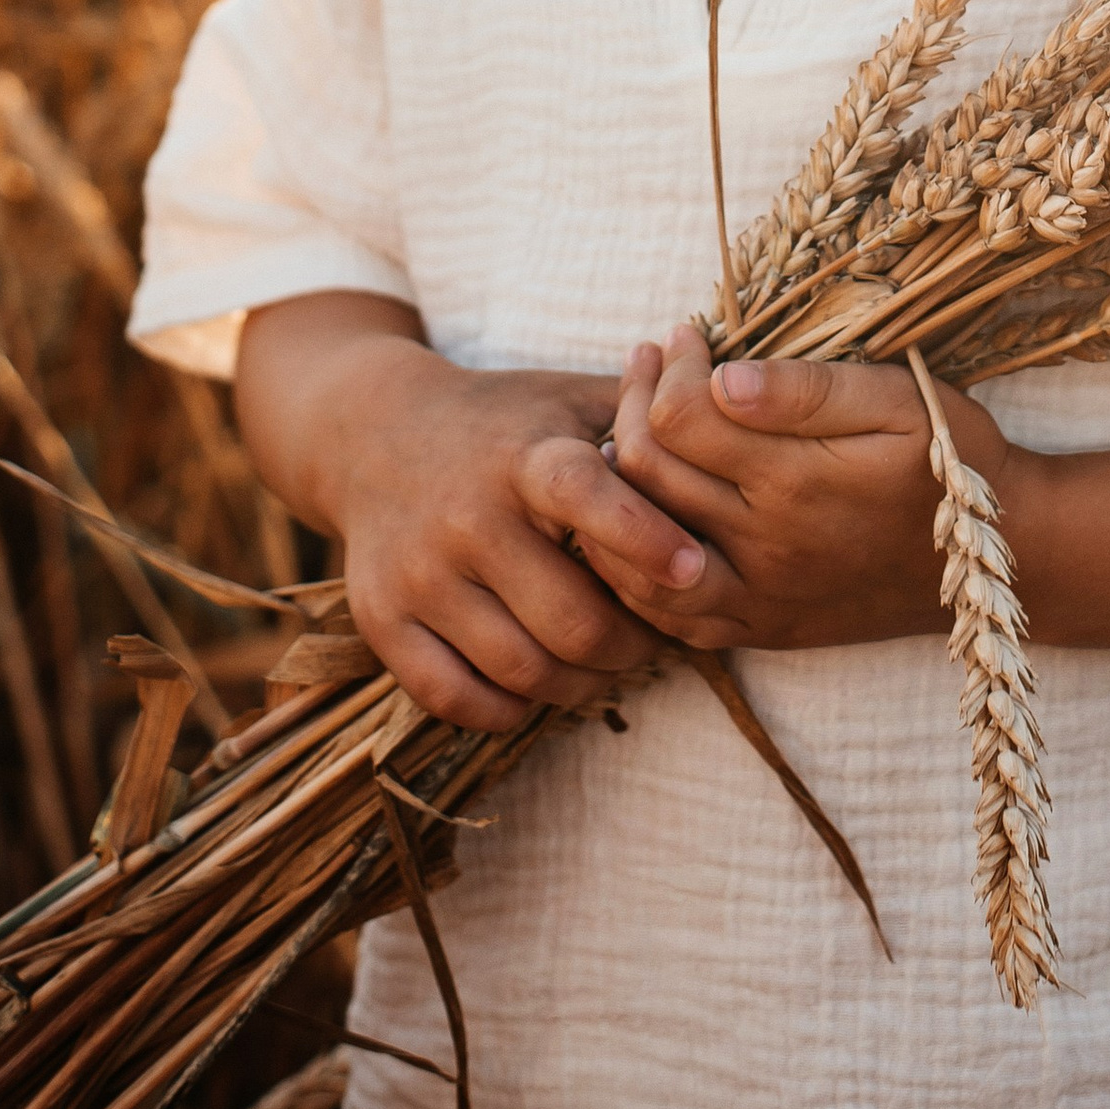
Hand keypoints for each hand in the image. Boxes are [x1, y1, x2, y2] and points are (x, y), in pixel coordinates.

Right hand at [232, 293, 709, 733]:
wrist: (372, 433)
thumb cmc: (504, 420)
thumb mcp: (568, 399)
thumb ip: (648, 419)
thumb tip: (737, 428)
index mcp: (524, 454)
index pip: (587, 498)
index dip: (645, 538)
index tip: (697, 569)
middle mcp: (468, 516)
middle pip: (571, 621)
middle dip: (634, 646)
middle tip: (662, 642)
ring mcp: (420, 575)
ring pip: (522, 671)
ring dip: (582, 686)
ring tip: (610, 667)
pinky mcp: (382, 621)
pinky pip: (455, 698)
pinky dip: (507, 709)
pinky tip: (537, 687)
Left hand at [578, 323, 1013, 652]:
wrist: (996, 558)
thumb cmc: (950, 460)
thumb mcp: (899, 400)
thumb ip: (808, 391)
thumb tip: (722, 378)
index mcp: (794, 483)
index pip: (678, 419)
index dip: (668, 366)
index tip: (684, 333)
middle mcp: (762, 550)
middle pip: (645, 476)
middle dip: (632, 402)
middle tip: (651, 360)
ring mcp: (755, 600)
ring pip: (636, 548)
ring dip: (618, 482)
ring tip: (635, 424)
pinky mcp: (758, 629)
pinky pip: (662, 613)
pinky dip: (632, 561)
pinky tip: (641, 510)